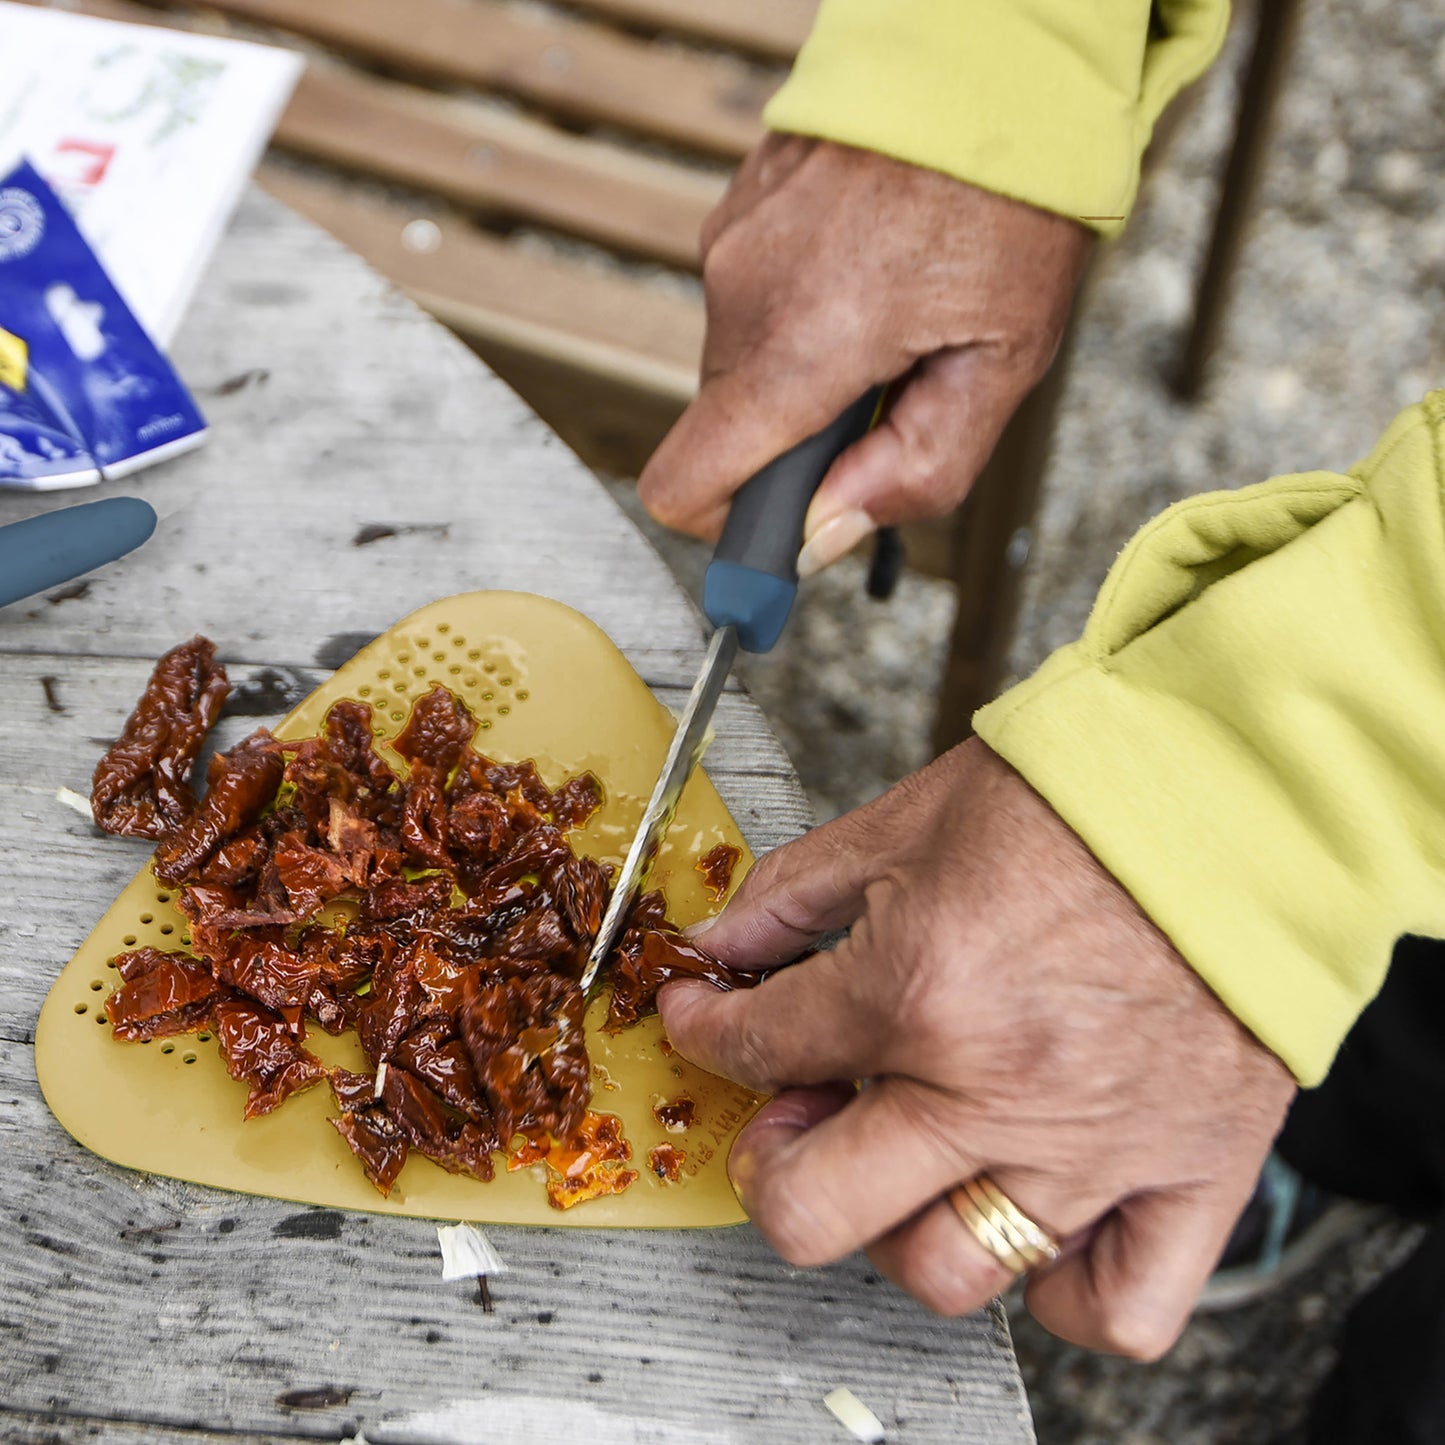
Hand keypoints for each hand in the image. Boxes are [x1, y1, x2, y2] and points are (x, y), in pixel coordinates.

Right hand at [638, 137, 1091, 572]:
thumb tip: (823, 536)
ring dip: (802, 373)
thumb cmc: (1014, 206)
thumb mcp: (1003, 364)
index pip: (687, 483)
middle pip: (726, 433)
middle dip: (796, 444)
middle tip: (885, 401)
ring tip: (888, 319)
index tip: (782, 540)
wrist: (994, 55)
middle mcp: (742, 296)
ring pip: (741, 366)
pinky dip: (797, 313)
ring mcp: (730, 245)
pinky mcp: (735, 211)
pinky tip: (866, 269)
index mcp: (804, 346)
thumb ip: (916, 470)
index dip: (729, 532)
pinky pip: (749, 302)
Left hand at [659, 741, 1295, 1358]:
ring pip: (947, 1271)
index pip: (759, 1046)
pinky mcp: (1191, 1172)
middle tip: (784, 1119)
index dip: (708, 1028)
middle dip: (769, 1164)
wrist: (1237, 792)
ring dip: (894, 1225)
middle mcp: (994, 1088)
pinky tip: (1026, 1218)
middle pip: (816, 1210)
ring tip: (904, 1159)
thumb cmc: (1079, 795)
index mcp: (918, 986)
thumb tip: (722, 947)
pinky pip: (1114, 1307)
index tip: (709, 1019)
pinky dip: (1057, 1288)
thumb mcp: (906, 821)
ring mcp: (1094, 1148)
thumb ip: (794, 894)